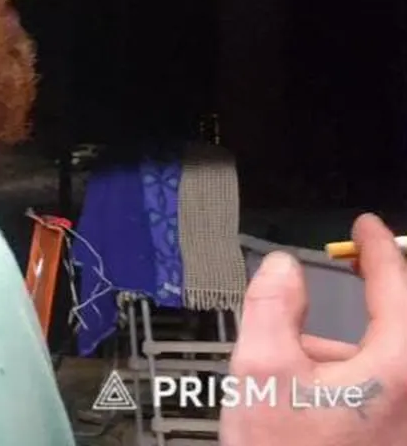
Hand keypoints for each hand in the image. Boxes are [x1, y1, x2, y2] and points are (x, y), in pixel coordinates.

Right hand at [222, 213, 406, 445]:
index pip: (397, 287)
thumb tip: (286, 270)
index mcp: (401, 367)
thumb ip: (272, 305)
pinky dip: (345, 392)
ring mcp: (406, 422)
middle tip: (296, 338)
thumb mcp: (260, 371)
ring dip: (338, 365)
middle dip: (339, 331)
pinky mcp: (393, 438)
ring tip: (285, 393)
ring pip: (383, 368)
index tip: (365, 228)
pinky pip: (380, 397)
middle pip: (391, 333)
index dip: (377, 251)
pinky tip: (301, 415)